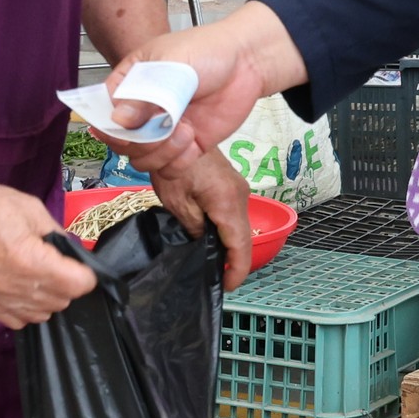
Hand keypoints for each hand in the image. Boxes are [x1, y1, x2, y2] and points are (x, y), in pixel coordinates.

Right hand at [0, 177, 93, 328]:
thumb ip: (57, 235)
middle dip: (69, 284)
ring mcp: (1, 300)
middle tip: (60, 264)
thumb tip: (72, 252)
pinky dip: (27, 310)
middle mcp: (19, 289)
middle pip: (63, 301)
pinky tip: (23, 290)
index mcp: (34, 263)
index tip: (80, 264)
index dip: (86, 274)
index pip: (79, 285)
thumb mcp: (33, 210)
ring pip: (43, 315)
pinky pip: (18, 321)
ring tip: (41, 277)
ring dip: (49, 298)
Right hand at [106, 15, 279, 171]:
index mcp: (129, 84)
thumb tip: (117, 121)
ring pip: (143, 161)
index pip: (101, 112)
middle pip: (121, 143)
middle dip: (140, 142)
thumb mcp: (170, 64)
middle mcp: (142, 111)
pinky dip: (178, 162)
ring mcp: (163, 130)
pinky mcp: (186, 147)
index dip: (108, 126)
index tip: (124, 129)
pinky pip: (169, 169)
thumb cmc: (206, 51)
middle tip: (164, 126)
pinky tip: (192, 140)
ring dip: (162, 152)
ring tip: (185, 130)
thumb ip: (143, 94)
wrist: (247, 63)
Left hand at [150, 150, 254, 287]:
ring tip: (211, 260)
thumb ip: (195, 229)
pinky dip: (226, 229)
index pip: (242, 246)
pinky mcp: (232, 185)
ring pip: (239, 226)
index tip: (225, 286)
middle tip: (214, 277)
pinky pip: (234, 214)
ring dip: (229, 244)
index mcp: (229, 204)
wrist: (177, 131)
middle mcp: (241, 197)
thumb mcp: (179, 203)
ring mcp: (239, 189)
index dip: (237, 271)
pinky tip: (211, 237)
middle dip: (233, 260)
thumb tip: (203, 245)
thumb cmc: (174, 166)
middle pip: (243, 237)